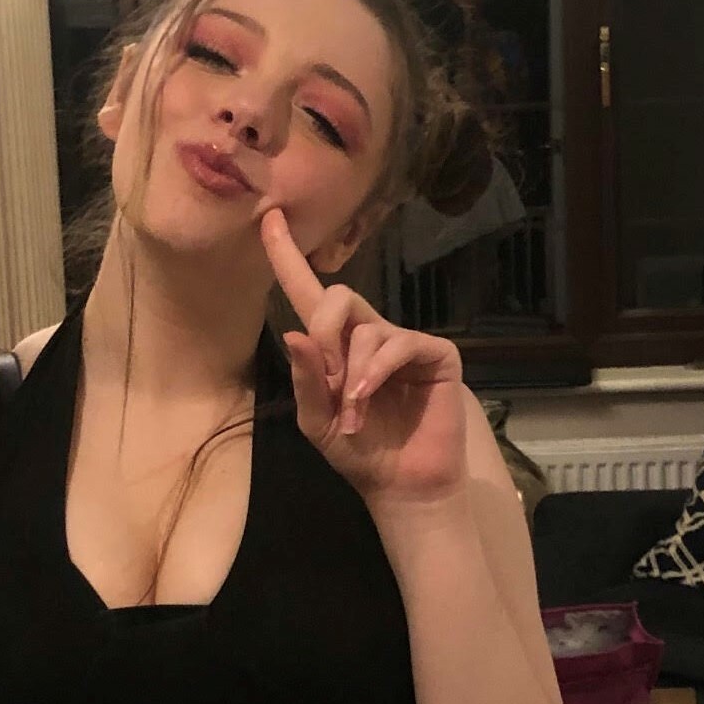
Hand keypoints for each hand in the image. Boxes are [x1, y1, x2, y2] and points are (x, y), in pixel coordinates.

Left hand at [260, 207, 467, 505]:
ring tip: (352, 415)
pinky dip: (374, 373)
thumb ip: (305, 380)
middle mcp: (369, 335)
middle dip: (324, 335)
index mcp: (335, 348)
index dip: (288, 256)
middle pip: (338, 297)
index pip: (309, 292)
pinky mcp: (434, 354)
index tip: (269, 218)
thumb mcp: (317, 423)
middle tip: (329, 381)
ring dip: (350, 375)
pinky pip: (396, 344)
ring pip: (364, 329)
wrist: (403, 485)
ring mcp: (403, 342)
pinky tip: (366, 400)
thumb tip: (294, 333)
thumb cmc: (361, 454)